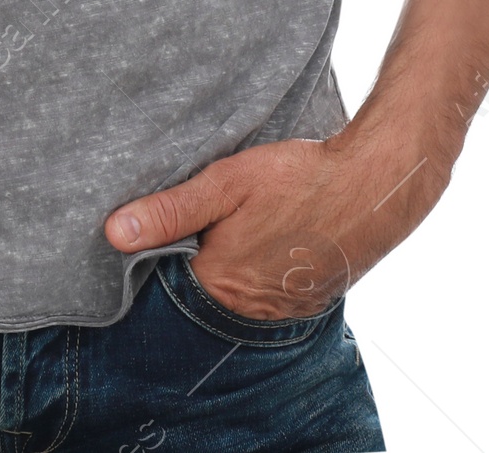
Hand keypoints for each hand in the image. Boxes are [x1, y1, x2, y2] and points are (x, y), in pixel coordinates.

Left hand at [104, 123, 454, 320]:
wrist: (375, 186)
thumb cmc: (299, 179)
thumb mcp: (226, 182)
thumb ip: (171, 210)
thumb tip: (113, 234)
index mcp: (220, 283)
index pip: (169, 278)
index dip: (164, 248)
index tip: (168, 220)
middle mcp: (249, 309)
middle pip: (203, 286)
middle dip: (198, 255)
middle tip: (210, 216)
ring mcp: (282, 309)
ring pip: (236, 290)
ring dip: (232, 262)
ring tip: (242, 224)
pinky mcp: (307, 301)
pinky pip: (268, 292)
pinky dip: (262, 268)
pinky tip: (269, 237)